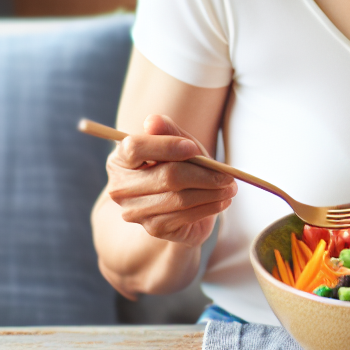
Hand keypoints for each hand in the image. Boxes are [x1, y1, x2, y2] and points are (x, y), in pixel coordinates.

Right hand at [105, 114, 236, 247]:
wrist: (179, 205)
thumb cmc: (178, 167)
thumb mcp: (178, 144)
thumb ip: (168, 131)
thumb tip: (152, 121)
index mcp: (120, 159)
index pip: (136, 148)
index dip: (167, 146)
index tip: (193, 148)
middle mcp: (120, 187)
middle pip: (166, 175)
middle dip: (204, 174)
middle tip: (227, 175)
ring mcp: (135, 211)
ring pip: (180, 198)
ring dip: (212, 192)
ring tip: (229, 187)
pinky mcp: (153, 228)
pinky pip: (185, 215)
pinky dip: (209, 207)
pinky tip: (222, 202)